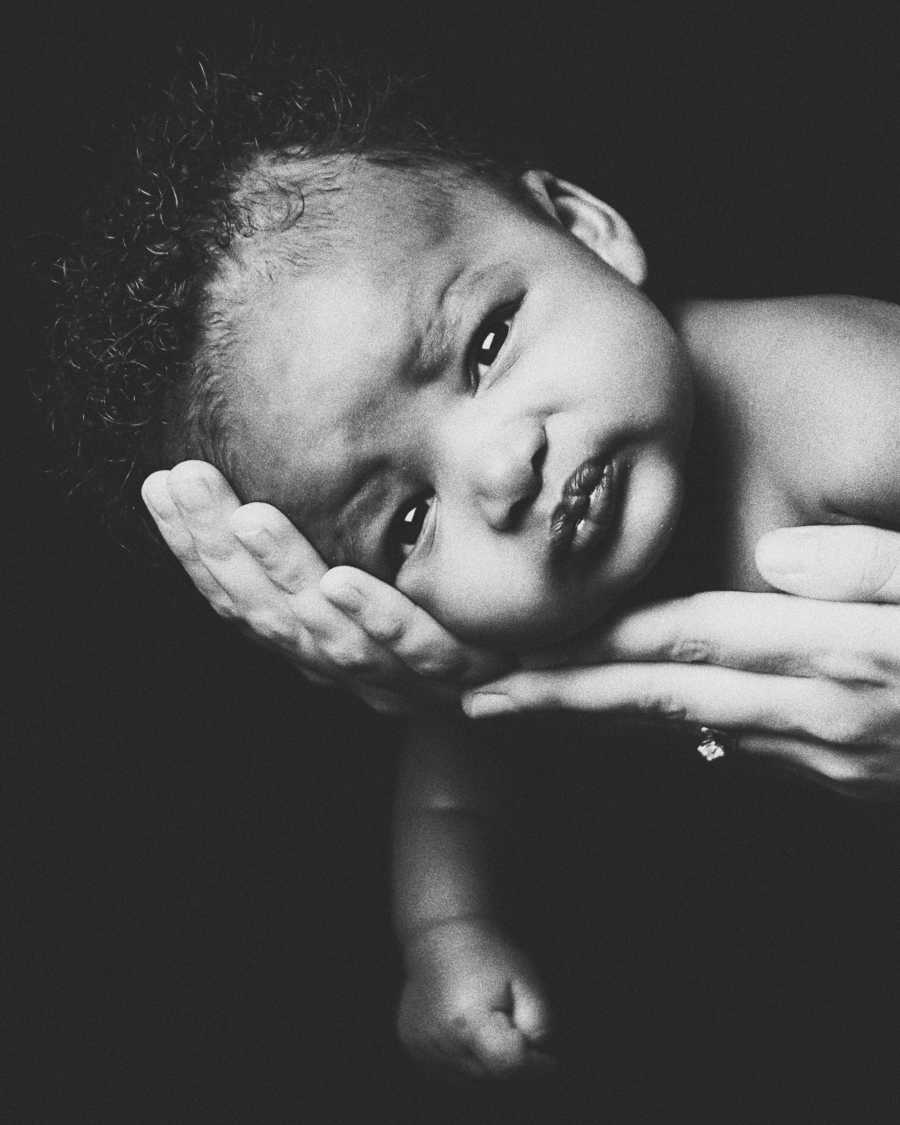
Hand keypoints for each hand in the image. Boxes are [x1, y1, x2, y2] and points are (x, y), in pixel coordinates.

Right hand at [141, 461, 508, 713]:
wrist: (540, 681)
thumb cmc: (450, 621)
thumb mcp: (382, 574)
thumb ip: (331, 534)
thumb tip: (276, 456)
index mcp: (316, 641)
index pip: (241, 597)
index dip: (196, 548)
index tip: (163, 485)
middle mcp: (344, 666)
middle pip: (267, 614)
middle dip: (220, 549)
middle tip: (188, 482)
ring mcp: (399, 676)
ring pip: (326, 633)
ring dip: (284, 574)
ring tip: (249, 519)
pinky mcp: (460, 675)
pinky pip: (415, 647)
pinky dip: (375, 617)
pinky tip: (342, 580)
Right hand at [398, 918, 554, 1080]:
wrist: (442, 936)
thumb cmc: (489, 956)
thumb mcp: (526, 979)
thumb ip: (541, 1021)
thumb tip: (542, 1056)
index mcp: (468, 1021)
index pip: (508, 1066)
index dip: (536, 1065)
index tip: (547, 1055)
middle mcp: (440, 1040)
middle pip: (492, 1077)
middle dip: (512, 1062)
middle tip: (514, 1028)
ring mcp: (421, 1047)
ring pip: (472, 1081)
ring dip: (489, 1065)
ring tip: (490, 1026)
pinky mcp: (413, 1048)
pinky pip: (450, 1075)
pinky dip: (467, 1063)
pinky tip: (470, 1034)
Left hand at [463, 526, 899, 800]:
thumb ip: (873, 568)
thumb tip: (782, 557)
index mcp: (832, 656)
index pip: (678, 643)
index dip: (587, 651)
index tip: (509, 660)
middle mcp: (813, 715)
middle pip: (659, 700)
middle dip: (562, 701)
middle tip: (478, 701)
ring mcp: (827, 756)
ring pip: (686, 731)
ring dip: (604, 721)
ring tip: (534, 708)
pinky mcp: (846, 775)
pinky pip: (736, 749)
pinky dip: (673, 733)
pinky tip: (643, 721)